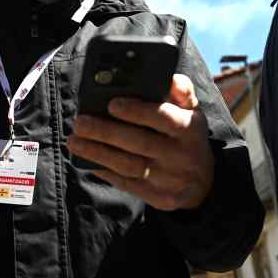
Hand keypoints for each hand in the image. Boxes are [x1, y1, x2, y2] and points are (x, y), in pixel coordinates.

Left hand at [67, 73, 214, 210]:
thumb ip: (182, 93)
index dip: (137, 111)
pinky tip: (88, 160)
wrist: (203, 183)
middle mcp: (182, 155)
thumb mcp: (192, 113)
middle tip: (80, 122)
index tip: (111, 104)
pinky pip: (127, 184)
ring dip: (97, 153)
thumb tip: (171, 79)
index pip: (164, 118)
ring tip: (74, 141)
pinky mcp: (159, 198)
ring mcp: (170, 179)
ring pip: (129, 166)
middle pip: (140, 143)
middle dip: (105, 132)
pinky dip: (105, 171)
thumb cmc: (187, 137)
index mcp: (190, 129)